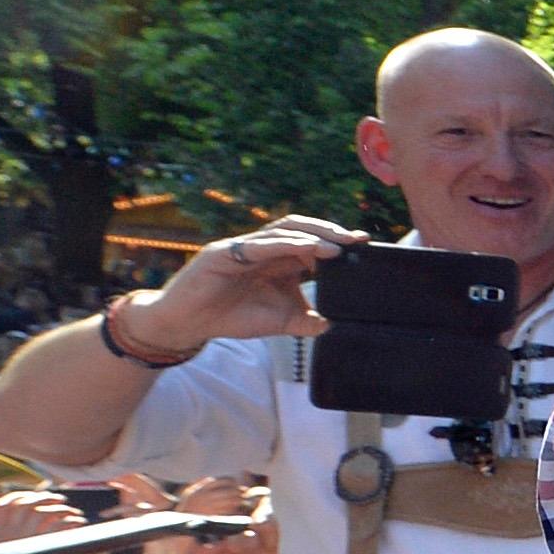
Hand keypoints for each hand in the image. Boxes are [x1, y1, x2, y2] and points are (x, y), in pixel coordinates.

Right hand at [135, 216, 361, 358]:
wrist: (188, 325)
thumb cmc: (232, 317)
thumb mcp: (280, 322)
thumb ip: (307, 322)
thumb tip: (334, 324)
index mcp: (278, 260)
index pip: (311, 242)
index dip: (337, 240)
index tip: (364, 244)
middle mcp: (263, 249)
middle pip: (301, 228)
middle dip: (330, 231)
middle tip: (357, 239)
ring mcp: (242, 248)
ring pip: (282, 231)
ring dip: (313, 235)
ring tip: (338, 245)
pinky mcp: (223, 253)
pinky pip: (258, 244)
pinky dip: (286, 244)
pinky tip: (307, 249)